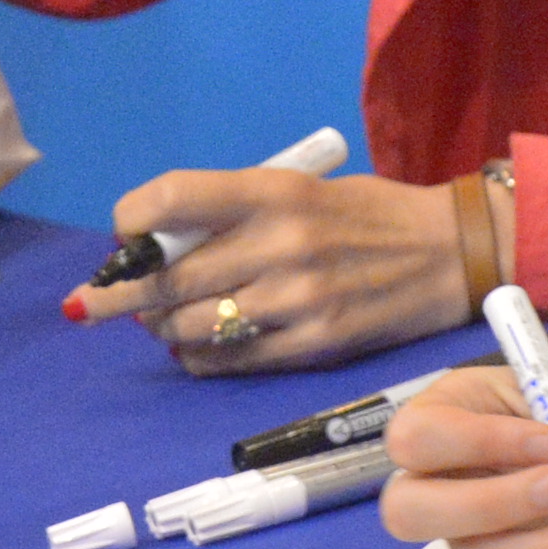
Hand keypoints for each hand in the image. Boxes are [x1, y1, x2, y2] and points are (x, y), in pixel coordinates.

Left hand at [72, 167, 467, 374]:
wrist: (450, 253)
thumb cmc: (365, 214)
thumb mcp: (302, 188)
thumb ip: (235, 213)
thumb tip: (155, 244)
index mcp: (275, 191)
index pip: (171, 197)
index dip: (130, 220)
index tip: (121, 233)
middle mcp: (282, 244)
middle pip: (168, 277)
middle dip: (120, 292)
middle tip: (98, 300)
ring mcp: (298, 300)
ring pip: (191, 326)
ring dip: (159, 328)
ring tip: (156, 322)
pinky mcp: (315, 345)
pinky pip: (231, 360)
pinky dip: (196, 357)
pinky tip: (190, 348)